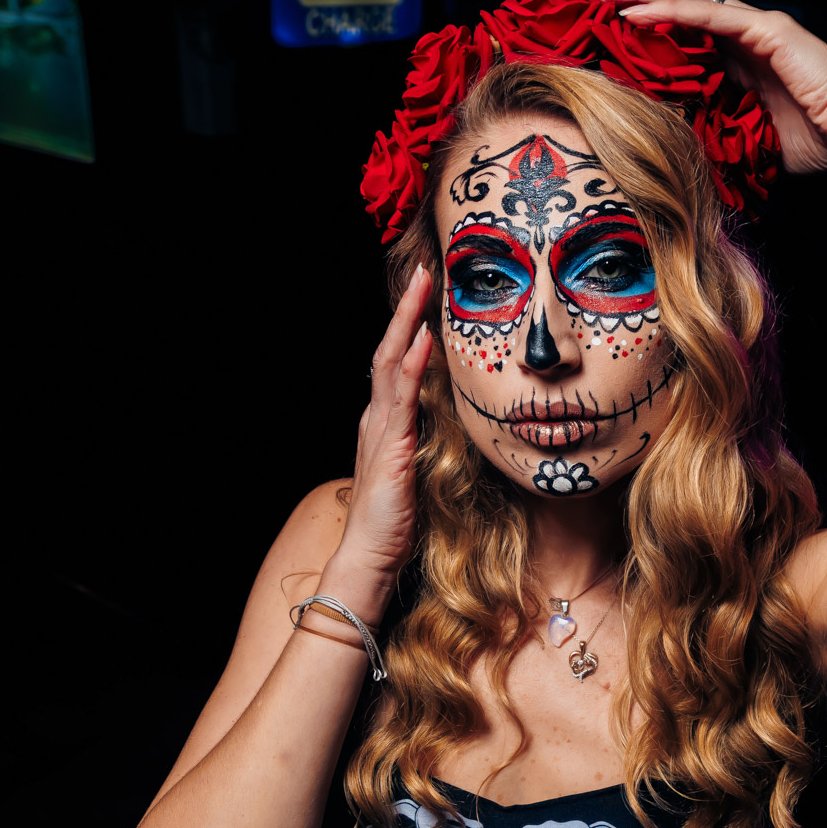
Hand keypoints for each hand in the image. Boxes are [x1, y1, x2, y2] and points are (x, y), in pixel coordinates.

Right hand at [332, 266, 438, 597]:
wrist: (371, 558)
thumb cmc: (396, 522)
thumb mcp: (419, 470)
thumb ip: (430, 442)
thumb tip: (455, 422)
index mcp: (386, 423)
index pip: (398, 362)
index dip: (411, 325)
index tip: (428, 292)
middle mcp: (377, 418)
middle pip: (390, 350)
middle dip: (406, 308)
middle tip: (422, 269)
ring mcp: (380, 430)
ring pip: (391, 363)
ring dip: (407, 322)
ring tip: (422, 286)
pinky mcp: (390, 448)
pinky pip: (400, 398)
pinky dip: (410, 365)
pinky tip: (424, 340)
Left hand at [584, 0, 826, 172]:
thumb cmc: (816, 141)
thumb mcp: (746, 137)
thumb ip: (712, 129)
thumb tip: (669, 145)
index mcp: (737, 55)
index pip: (679, 27)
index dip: (639, 23)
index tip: (597, 30)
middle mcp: (743, 32)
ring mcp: (756, 26)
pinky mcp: (769, 30)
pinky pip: (710, 14)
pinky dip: (670, 11)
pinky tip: (635, 13)